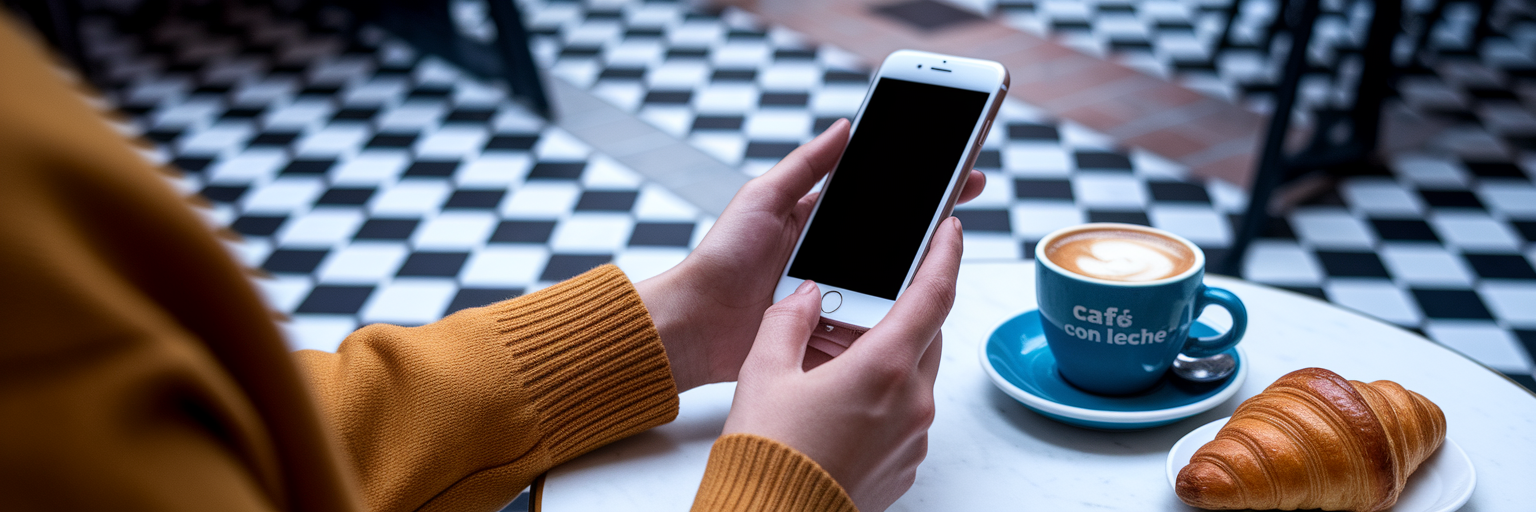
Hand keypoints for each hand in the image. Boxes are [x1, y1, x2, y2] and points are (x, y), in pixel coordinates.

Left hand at [636, 119, 983, 391]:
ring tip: (943, 258)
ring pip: (889, 287)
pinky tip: (915, 307)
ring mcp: (835, 298)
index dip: (918, 192)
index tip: (956, 176)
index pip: (880, 202)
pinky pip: (871, 325)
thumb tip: (844, 126)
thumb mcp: (763, 198)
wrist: (697, 323)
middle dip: (930, 233)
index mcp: (819, 223)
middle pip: (893, 246)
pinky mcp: (832, 333)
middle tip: (961, 212)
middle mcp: (832, 261)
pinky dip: (892, 319)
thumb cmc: (721, 259)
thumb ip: (805, 164)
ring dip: (913, 277)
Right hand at [721, 216, 962, 511]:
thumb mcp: (764, 371)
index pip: (933, 295)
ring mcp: (913, 438)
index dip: (945, 255)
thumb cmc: (767, 453)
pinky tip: (841, 401)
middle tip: (868, 299)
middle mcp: (912, 403)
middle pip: (925, 335)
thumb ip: (790, 319)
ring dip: (889, 357)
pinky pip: (905, 415)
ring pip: (914, 376)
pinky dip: (883, 396)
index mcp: (884, 369)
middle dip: (903, 310)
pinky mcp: (904, 464)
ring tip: (839, 356)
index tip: (949, 230)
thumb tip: (809, 296)